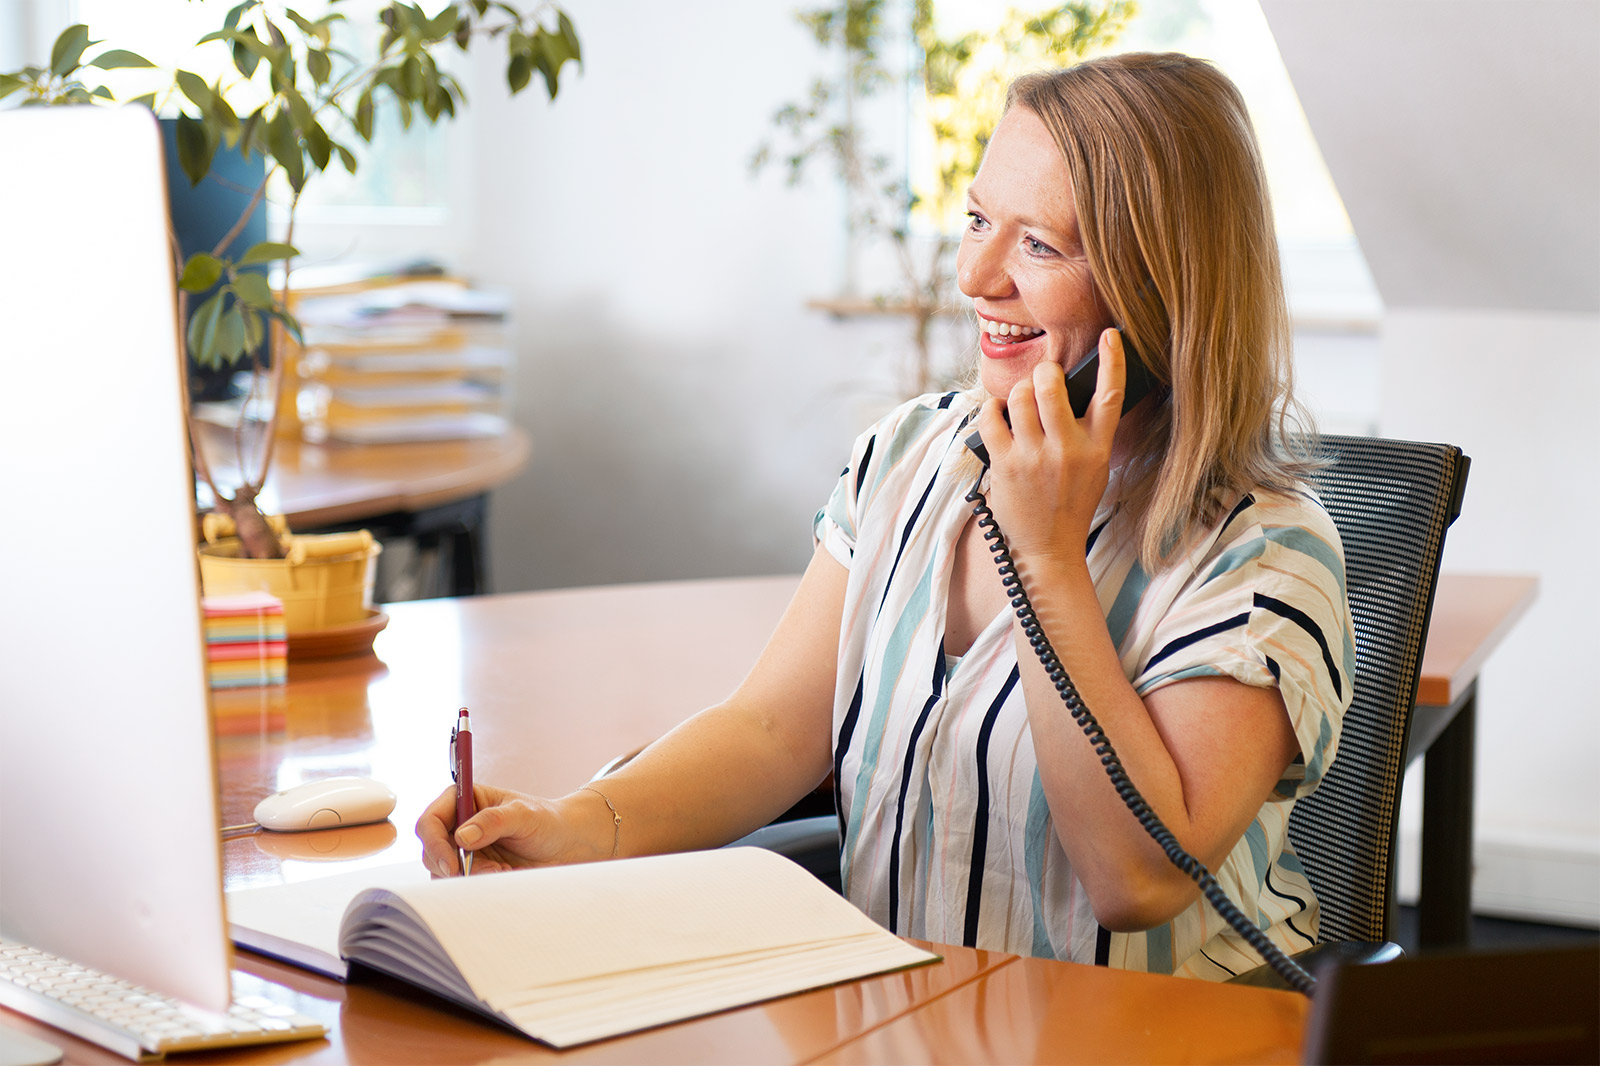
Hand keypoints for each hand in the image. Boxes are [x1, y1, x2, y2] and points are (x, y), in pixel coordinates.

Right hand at [416, 782, 599, 877]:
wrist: (567, 845)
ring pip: (443, 871)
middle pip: (431, 849)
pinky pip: (461, 884)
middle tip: (486, 871)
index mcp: (465, 800)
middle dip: (452, 865)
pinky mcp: (474, 871)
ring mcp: (465, 850)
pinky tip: (504, 876)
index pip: (431, 820)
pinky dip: (479, 885)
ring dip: (470, 877)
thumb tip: (462, 836)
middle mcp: (459, 824)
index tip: (451, 862)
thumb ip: (493, 821)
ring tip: (502, 871)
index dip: (434, 842)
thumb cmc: (547, 821)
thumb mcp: (524, 815)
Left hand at [974, 327, 1125, 565]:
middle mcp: (1068, 450)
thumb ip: (1089, 433)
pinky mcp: (1005, 465)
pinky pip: (991, 418)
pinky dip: (992, 408)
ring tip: (1020, 402)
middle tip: (1043, 378)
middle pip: (1052, 387)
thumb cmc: (1071, 504)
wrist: (1049, 549)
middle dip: (1044, 372)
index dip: (1114, 360)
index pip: (1111, 396)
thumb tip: (1075, 391)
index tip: (1110, 334)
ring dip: (1018, 391)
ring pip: (1020, 397)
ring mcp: (1034, 458)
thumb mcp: (1096, 469)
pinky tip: (998, 413)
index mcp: (1097, 448)